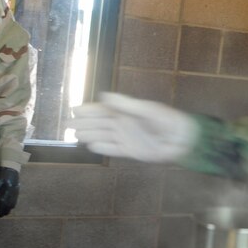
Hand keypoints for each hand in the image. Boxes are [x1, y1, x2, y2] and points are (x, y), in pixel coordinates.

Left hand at [0, 167, 18, 216]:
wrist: (11, 165)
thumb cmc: (2, 172)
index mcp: (6, 190)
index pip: (3, 202)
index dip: (1, 209)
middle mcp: (12, 192)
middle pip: (9, 204)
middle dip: (6, 210)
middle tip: (3, 215)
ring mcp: (15, 190)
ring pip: (13, 201)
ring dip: (10, 208)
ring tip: (7, 212)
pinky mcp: (17, 188)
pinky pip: (16, 198)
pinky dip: (14, 203)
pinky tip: (13, 205)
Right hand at [69, 93, 196, 162]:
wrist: (181, 138)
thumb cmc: (165, 119)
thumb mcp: (146, 109)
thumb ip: (125, 104)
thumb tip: (104, 96)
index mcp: (126, 111)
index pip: (103, 110)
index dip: (88, 110)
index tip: (73, 109)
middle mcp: (123, 124)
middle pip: (99, 124)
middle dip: (84, 124)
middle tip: (66, 124)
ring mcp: (126, 138)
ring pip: (103, 136)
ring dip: (90, 135)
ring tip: (76, 136)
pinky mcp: (131, 152)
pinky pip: (114, 150)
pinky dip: (103, 149)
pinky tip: (92, 147)